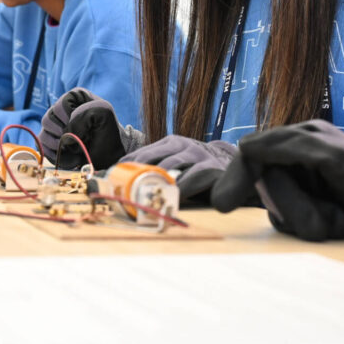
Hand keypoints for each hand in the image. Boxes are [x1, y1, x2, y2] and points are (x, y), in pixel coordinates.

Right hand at [40, 88, 125, 169]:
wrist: (111, 154)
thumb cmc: (109, 131)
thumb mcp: (103, 113)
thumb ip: (83, 115)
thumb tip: (65, 134)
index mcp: (73, 97)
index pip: (60, 106)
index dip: (72, 118)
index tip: (88, 126)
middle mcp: (60, 111)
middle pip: (47, 119)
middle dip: (65, 133)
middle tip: (82, 139)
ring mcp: (54, 128)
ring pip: (43, 135)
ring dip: (60, 145)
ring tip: (76, 149)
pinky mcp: (50, 143)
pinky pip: (42, 149)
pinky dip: (55, 155)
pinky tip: (70, 156)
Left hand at [121, 135, 237, 204]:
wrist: (234, 166)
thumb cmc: (197, 169)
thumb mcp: (177, 164)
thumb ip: (157, 169)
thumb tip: (123, 182)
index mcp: (170, 142)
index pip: (141, 154)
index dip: (124, 167)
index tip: (109, 180)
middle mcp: (182, 145)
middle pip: (151, 160)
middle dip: (134, 177)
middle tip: (121, 192)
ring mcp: (197, 155)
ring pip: (168, 169)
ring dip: (153, 185)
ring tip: (139, 198)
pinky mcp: (211, 169)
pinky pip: (189, 180)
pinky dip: (177, 192)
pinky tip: (168, 201)